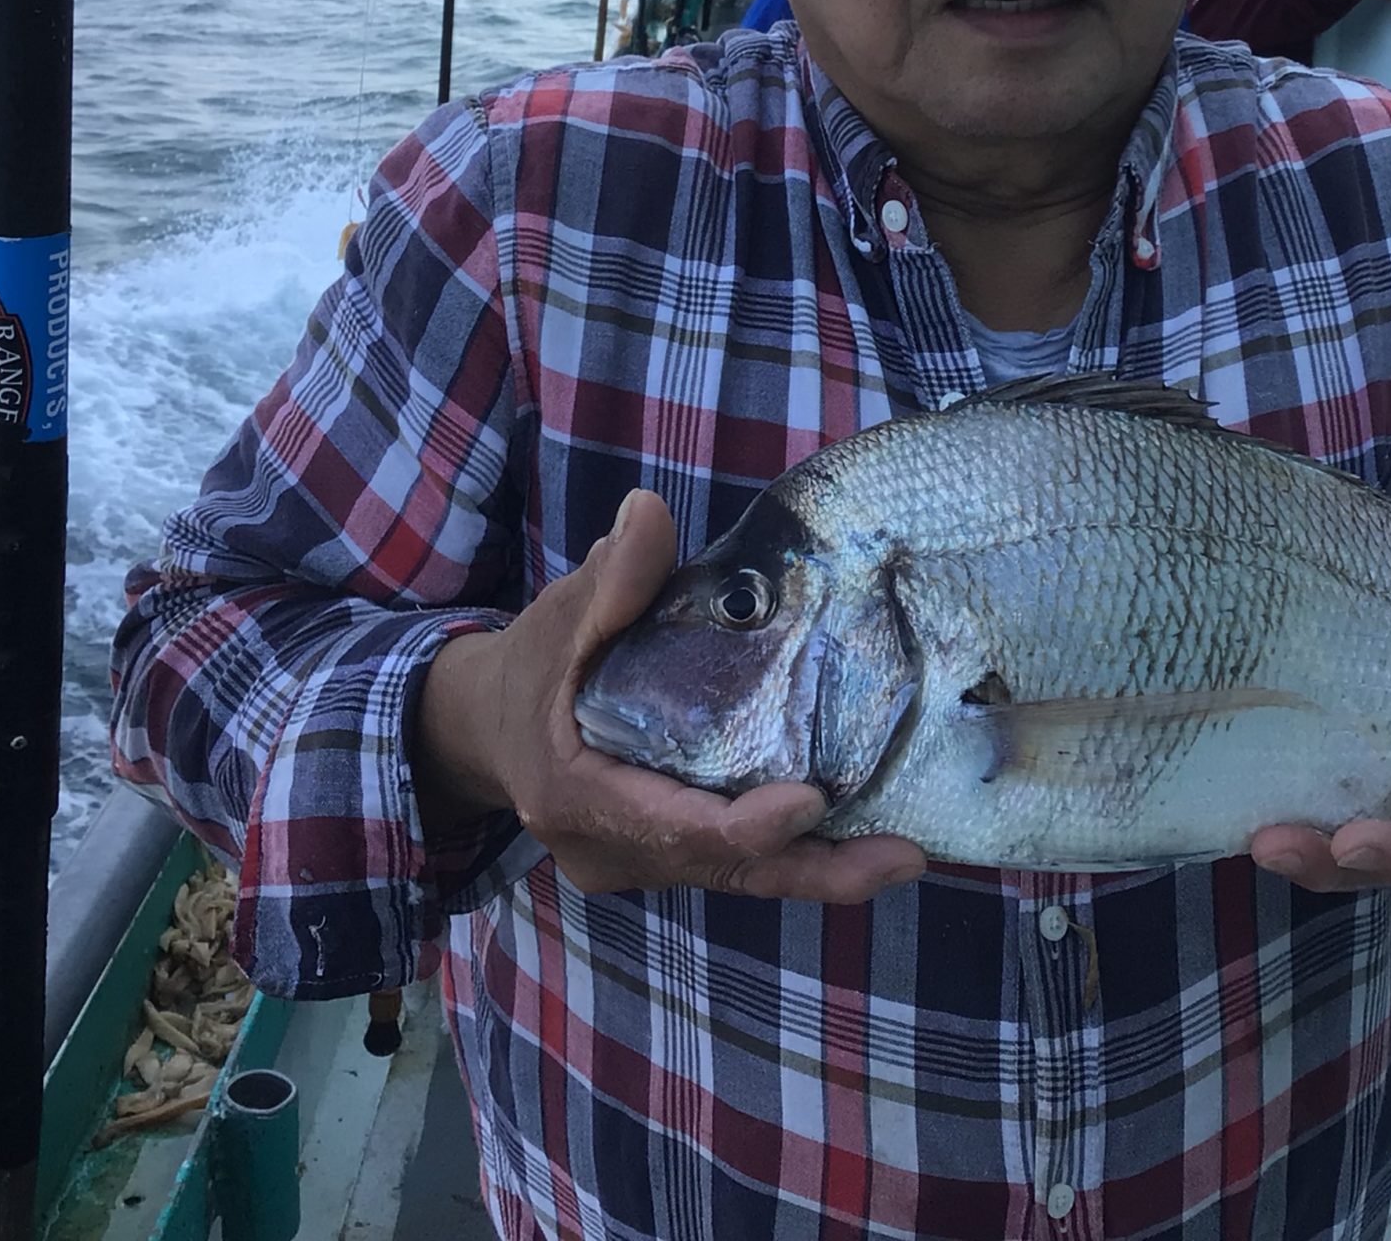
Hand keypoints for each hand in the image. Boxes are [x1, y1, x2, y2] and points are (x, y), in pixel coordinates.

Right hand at [414, 489, 927, 901]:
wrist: (486, 728)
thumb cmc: (530, 668)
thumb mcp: (558, 617)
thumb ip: (611, 576)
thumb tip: (649, 514)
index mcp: (579, 799)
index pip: (675, 829)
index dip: (748, 825)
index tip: (813, 799)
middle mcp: (611, 851)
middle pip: (726, 869)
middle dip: (816, 870)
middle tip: (904, 857)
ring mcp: (637, 864)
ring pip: (737, 876)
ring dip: (819, 868)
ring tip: (904, 854)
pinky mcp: (663, 860)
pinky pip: (733, 865)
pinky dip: (795, 855)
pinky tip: (864, 839)